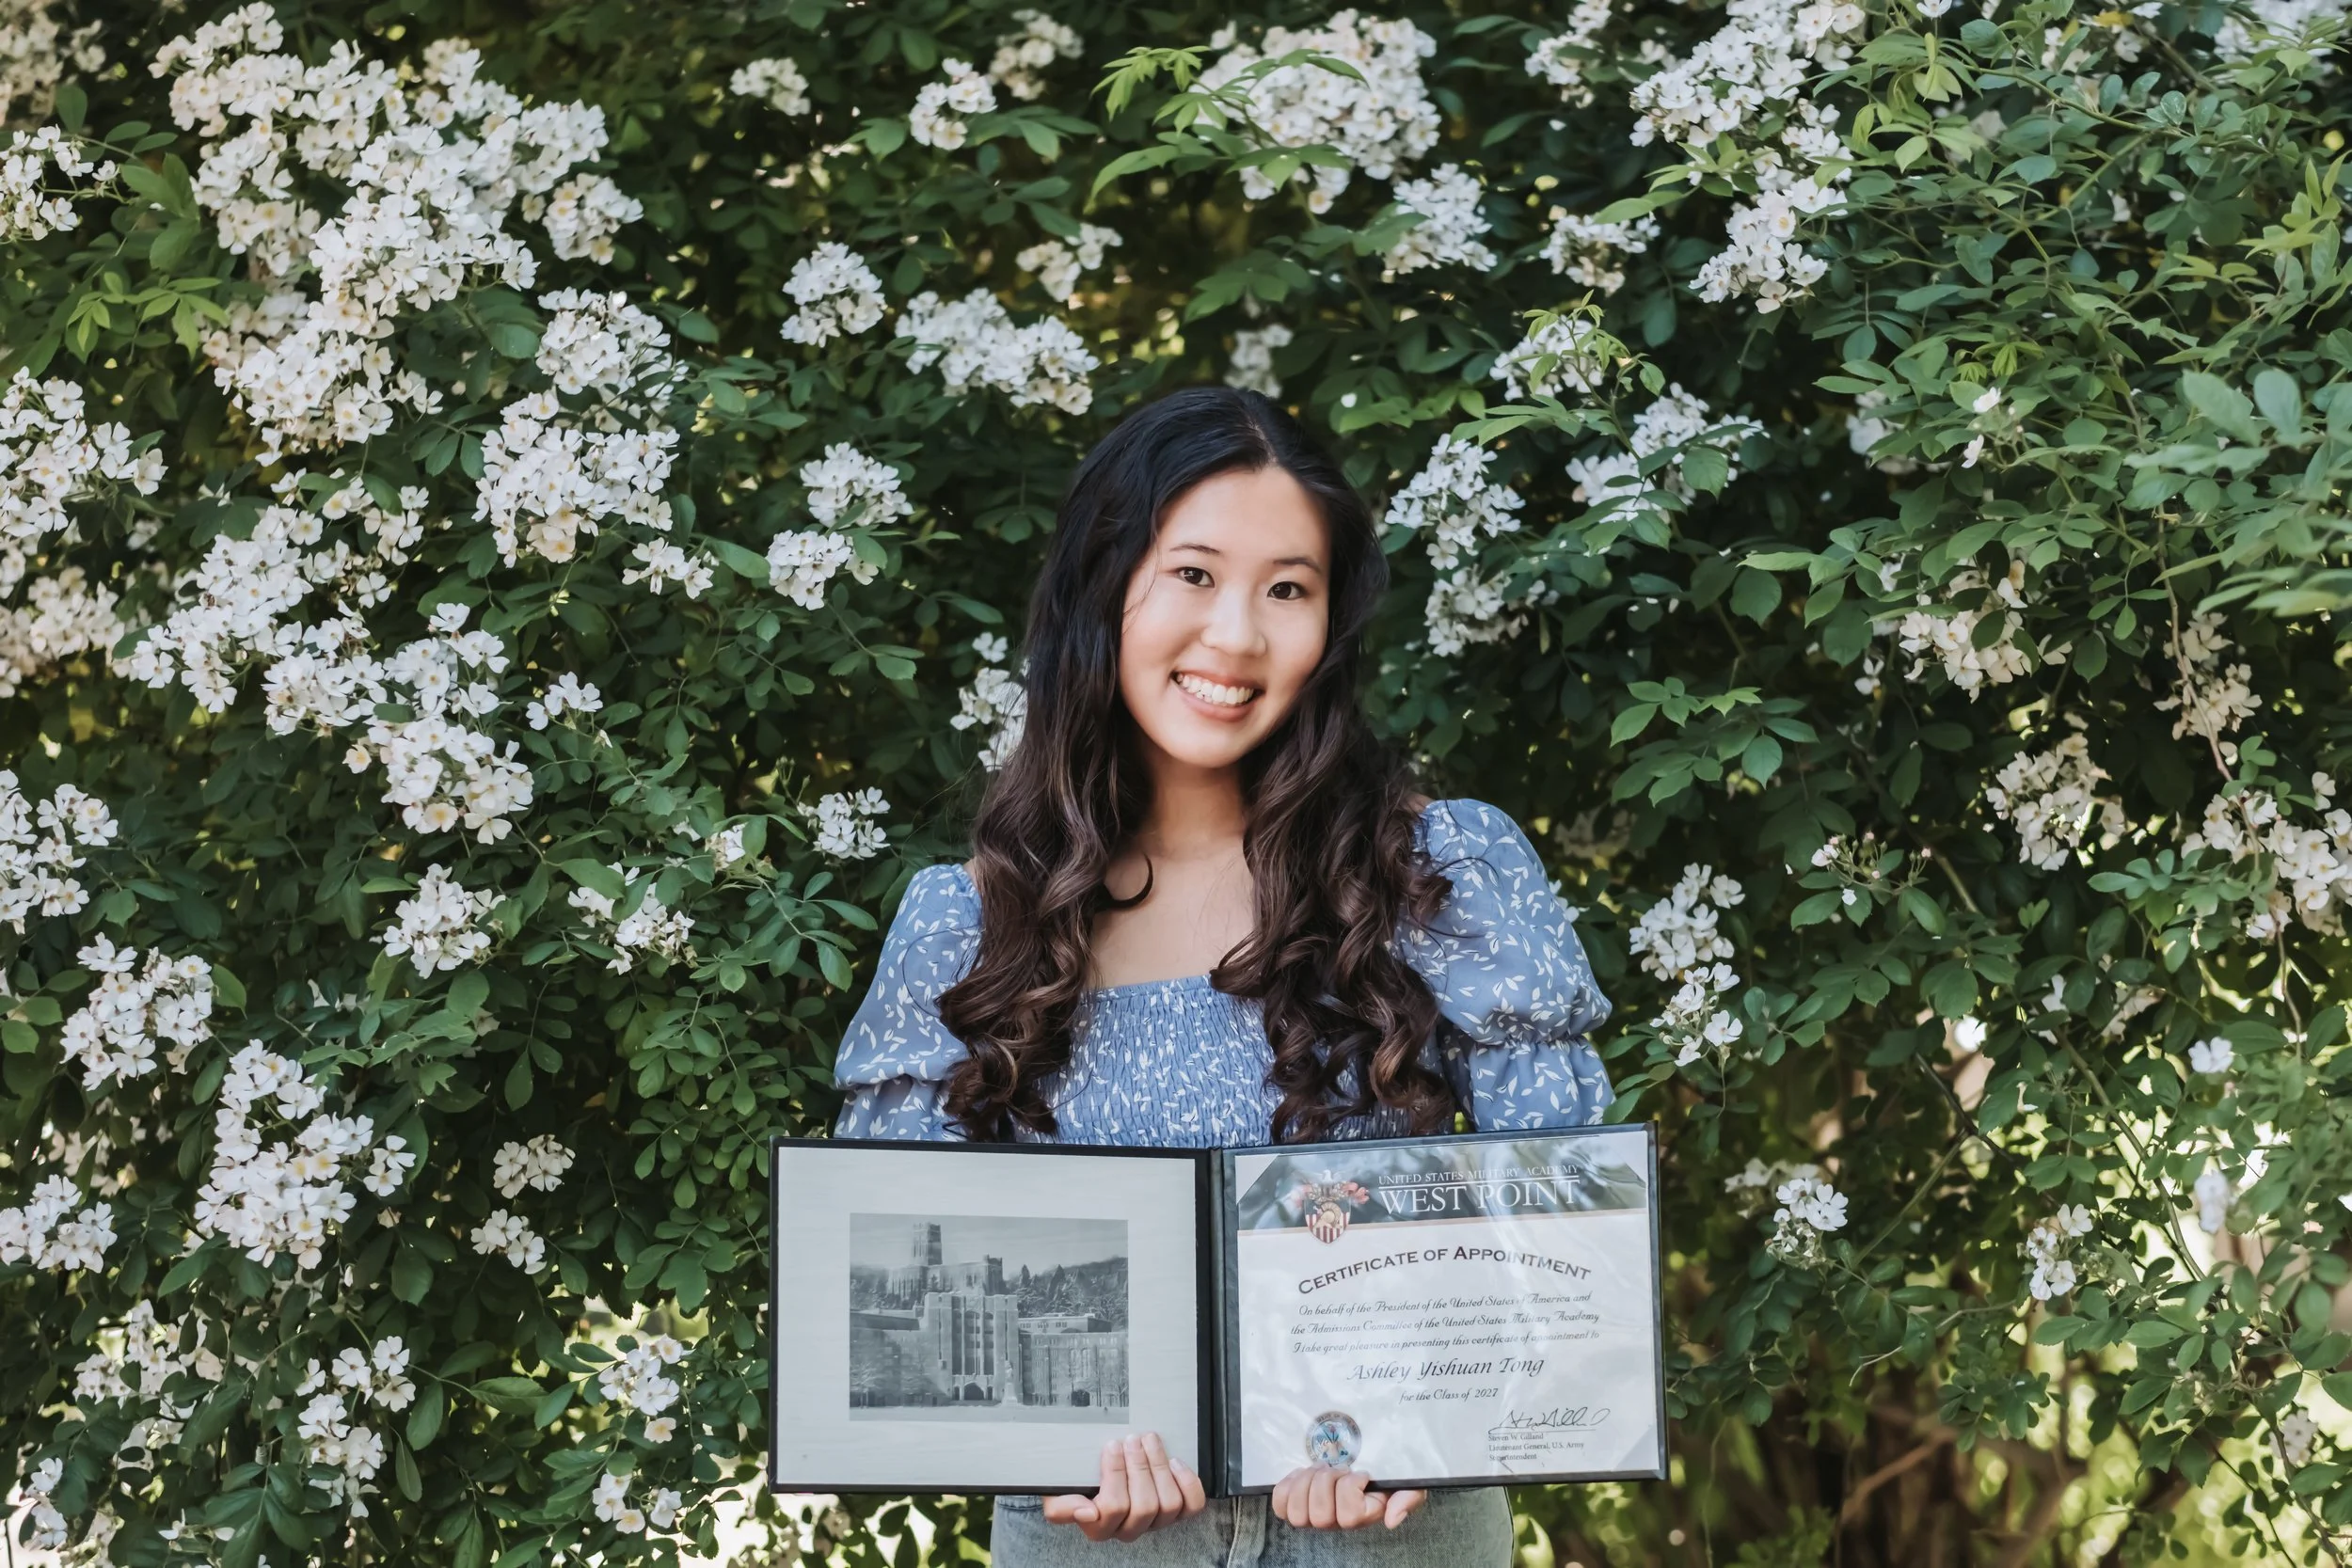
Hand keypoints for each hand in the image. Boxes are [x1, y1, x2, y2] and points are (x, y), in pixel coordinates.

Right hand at [1041, 1432, 1208, 1541]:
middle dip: (1139, 1467)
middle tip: (1132, 1439)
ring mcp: (1154, 1521)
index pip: (1112, 1508)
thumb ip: (1062, 1507)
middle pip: (1144, 1506)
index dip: (1115, 1474)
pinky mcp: (1175, 1511)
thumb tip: (1087, 1513)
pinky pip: (1191, 1505)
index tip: (1111, 1445)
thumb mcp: (1057, 1492)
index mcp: (1099, 1527)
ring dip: (1159, 1467)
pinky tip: (1174, 1462)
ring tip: (1150, 1441)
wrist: (1092, 1473)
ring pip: (1168, 1505)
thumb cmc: (1075, 1481)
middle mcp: (1128, 1529)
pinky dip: (1187, 1482)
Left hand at [1270, 1464, 1426, 1530]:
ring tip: (1319, 1468)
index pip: (1349, 1516)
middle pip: (1319, 1515)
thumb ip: (1408, 1498)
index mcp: (1363, 1517)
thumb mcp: (1408, 1481)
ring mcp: (1313, 1515)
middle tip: (1338, 1467)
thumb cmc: (1387, 1472)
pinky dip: (1287, 1485)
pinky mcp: (1294, 1504)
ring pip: (1297, 1512)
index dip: (1351, 1487)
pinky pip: (1280, 1504)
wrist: (1364, 1457)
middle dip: (1326, 1481)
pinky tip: (1301, 1473)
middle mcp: (1337, 1521)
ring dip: (1306, 1482)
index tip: (1362, 1472)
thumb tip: (1391, 1519)